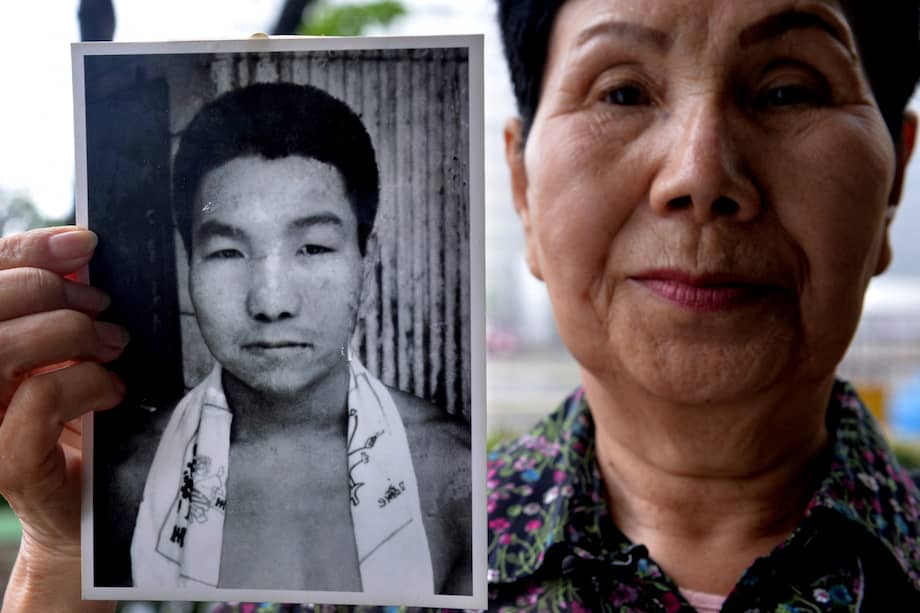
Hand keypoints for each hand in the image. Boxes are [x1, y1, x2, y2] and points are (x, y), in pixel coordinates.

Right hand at [0, 227, 126, 611]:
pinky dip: (85, 383)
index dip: (27, 252)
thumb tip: (79, 254)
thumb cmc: (72, 425)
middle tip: (101, 306)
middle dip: (53, 292)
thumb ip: (56, 309)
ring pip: (2, 348)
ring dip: (70, 334)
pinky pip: (39, 400)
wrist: (80, 509)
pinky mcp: (4, 463)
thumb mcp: (61, 355)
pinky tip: (111, 390)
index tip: (82, 242)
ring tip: (112, 345)